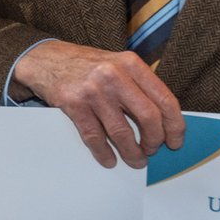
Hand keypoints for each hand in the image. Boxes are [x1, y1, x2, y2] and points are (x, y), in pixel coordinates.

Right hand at [12, 40, 184, 169]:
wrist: (45, 59)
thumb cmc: (86, 66)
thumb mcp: (117, 65)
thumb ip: (138, 86)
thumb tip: (162, 122)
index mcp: (131, 64)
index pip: (165, 99)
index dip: (175, 125)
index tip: (175, 141)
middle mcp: (114, 75)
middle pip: (149, 117)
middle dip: (154, 141)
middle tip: (152, 150)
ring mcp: (93, 90)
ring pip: (122, 132)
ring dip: (132, 153)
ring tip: (135, 160)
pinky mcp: (73, 104)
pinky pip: (95, 137)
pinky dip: (104, 153)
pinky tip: (109, 159)